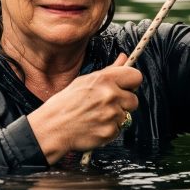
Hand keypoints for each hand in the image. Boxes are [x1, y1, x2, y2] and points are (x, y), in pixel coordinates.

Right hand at [27, 53, 141, 164]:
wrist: (54, 126)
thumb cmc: (67, 102)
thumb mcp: (86, 80)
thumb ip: (109, 70)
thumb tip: (124, 58)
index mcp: (105, 79)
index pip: (136, 76)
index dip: (131, 82)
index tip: (126, 86)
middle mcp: (110, 95)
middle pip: (134, 99)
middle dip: (124, 103)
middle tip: (108, 104)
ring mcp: (111, 115)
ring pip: (126, 116)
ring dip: (116, 117)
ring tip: (98, 115)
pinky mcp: (110, 132)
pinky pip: (118, 129)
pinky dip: (109, 129)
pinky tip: (96, 125)